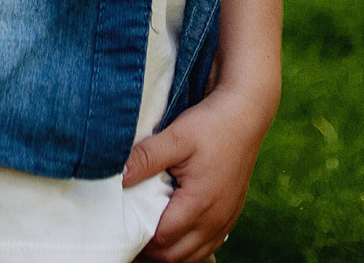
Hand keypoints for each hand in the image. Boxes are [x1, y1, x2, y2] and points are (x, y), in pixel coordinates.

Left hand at [122, 81, 274, 261]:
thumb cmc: (211, 125)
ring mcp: (225, 221)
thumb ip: (145, 158)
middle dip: (151, 249)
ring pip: (193, 256)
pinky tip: (177, 232)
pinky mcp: (230, 216)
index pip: (161, 239)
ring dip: (171, 251)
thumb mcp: (176, 137)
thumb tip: (118, 176)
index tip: (123, 223)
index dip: (138, 235)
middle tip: (131, 230)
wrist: (245, 115)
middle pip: (175, 255)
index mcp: (200, 203)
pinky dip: (190, 247)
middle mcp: (215, 220)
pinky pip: (208, 247)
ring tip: (151, 232)